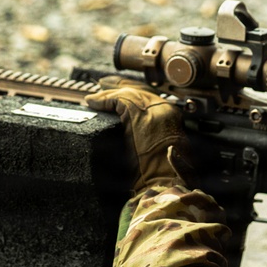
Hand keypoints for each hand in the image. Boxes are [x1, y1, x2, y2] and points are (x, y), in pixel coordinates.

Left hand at [85, 77, 189, 192]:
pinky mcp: (139, 113)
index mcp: (173, 122)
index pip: (152, 100)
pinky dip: (104, 99)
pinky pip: (118, 99)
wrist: (166, 182)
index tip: (122, 94)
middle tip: (106, 84)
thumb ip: (151, 143)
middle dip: (123, 87)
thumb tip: (133, 142)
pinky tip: (93, 102)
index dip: (136, 95)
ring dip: (110, 94)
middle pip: (142, 91)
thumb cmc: (164, 178)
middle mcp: (166, 111)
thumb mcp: (162, 157)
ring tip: (95, 96)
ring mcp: (154, 110)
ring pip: (130, 93)